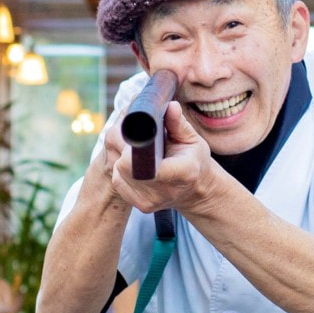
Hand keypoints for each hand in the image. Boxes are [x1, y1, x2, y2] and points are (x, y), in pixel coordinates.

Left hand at [109, 102, 224, 218]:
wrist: (195, 190)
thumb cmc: (193, 160)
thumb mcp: (193, 140)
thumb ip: (179, 124)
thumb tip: (170, 107)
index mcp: (184, 171)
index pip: (149, 164)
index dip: (135, 148)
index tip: (136, 135)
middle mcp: (167, 190)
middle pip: (126, 166)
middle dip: (125, 147)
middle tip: (133, 138)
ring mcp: (152, 201)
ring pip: (119, 173)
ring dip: (121, 158)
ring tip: (135, 151)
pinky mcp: (142, 206)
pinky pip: (119, 182)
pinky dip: (121, 170)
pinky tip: (132, 164)